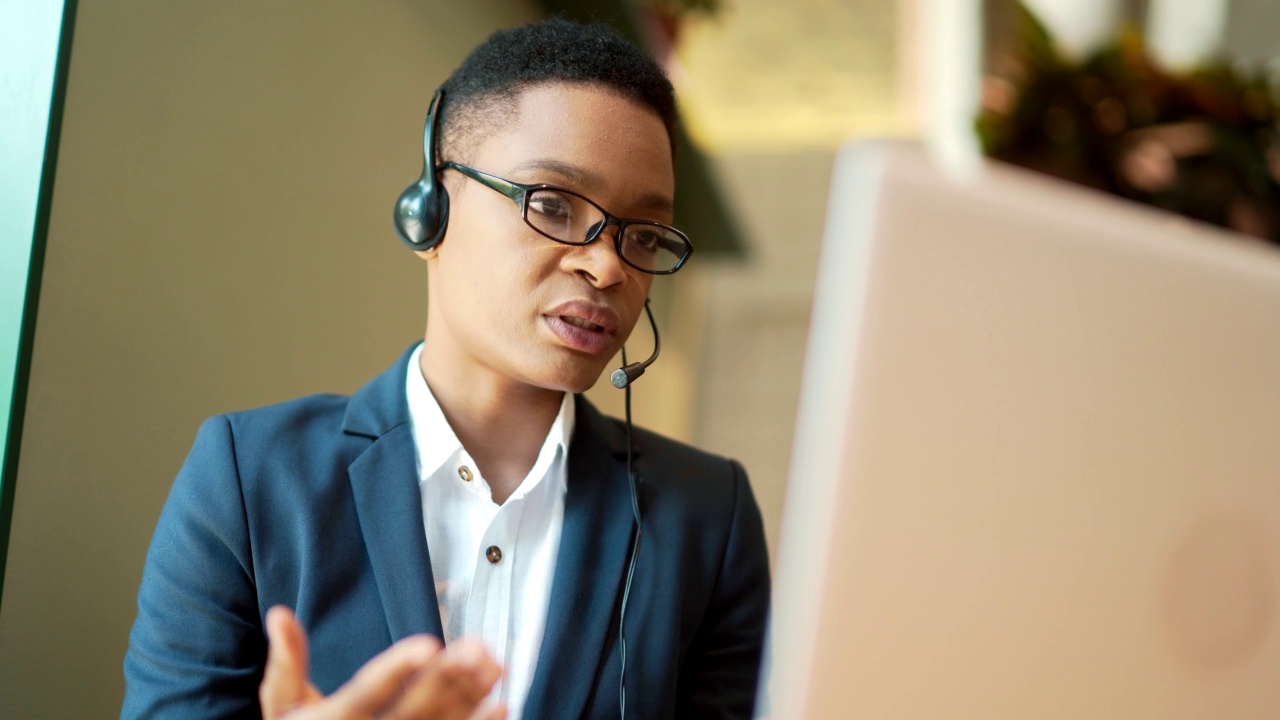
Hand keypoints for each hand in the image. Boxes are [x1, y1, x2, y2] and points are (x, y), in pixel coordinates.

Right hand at [260, 606, 505, 719]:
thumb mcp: (283, 707)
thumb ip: (285, 664)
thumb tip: (279, 613)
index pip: (367, 693)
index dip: (397, 669)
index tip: (428, 644)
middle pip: (412, 711)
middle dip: (446, 678)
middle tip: (475, 648)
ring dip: (469, 699)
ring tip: (495, 668)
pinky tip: (502, 706)